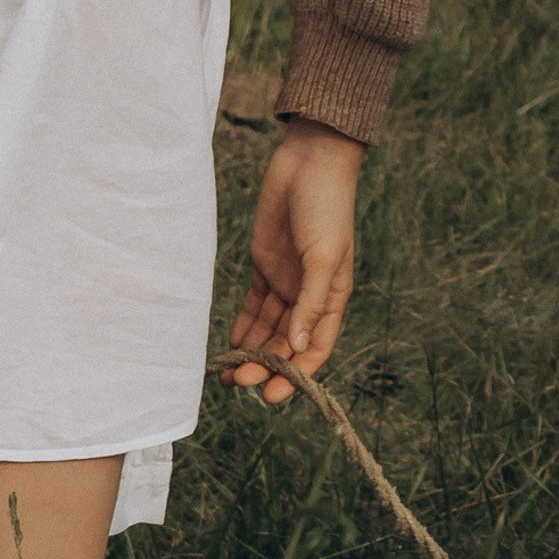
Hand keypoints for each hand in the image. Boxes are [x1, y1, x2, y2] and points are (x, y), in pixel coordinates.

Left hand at [228, 117, 364, 403]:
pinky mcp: (265, 265)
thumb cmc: (327, 207)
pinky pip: (254, 306)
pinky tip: (228, 344)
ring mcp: (287, 280)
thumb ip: (309, 302)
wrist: (309, 164)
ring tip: (226, 373)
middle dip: (265, 365)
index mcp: (332, 294)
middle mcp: (310, 293)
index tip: (271, 394)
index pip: (315, 346)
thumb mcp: (323, 256)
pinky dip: (242, 326)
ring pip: (267, 327)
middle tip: (238, 381)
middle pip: (286, 341)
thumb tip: (297, 347)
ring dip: (251, 351)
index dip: (296, 373)